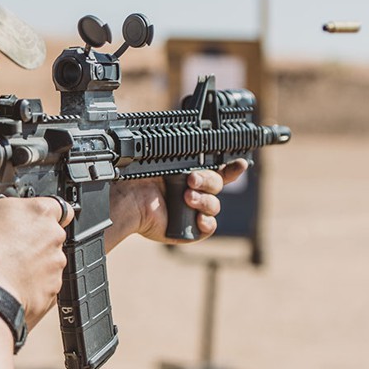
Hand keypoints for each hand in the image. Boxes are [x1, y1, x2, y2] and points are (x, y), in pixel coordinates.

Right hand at [0, 192, 72, 324]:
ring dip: (33, 261)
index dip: (42, 211)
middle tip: (9, 244)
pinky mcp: (52, 292)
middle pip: (51, 233)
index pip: (57, 204)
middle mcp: (54, 238)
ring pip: (47, 260)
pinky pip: (43, 284)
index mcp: (40, 212)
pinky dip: (31, 283)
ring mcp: (56, 267)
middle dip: (34, 237)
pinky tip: (10, 283)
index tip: (28, 218)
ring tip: (6, 266)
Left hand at [106, 159, 247, 247]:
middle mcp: (190, 192)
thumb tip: (205, 137)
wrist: (128, 198)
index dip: (231, 169)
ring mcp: (189, 212)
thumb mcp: (162, 157)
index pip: (216, 171)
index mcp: (186, 174)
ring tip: (187, 197)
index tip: (240, 164)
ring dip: (205, 200)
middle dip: (208, 180)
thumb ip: (184, 152)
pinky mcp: (186, 231)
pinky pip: (208, 227)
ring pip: (214, 205)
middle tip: (191, 180)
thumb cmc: (138, 176)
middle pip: (217, 185)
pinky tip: (197, 217)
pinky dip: (206, 222)